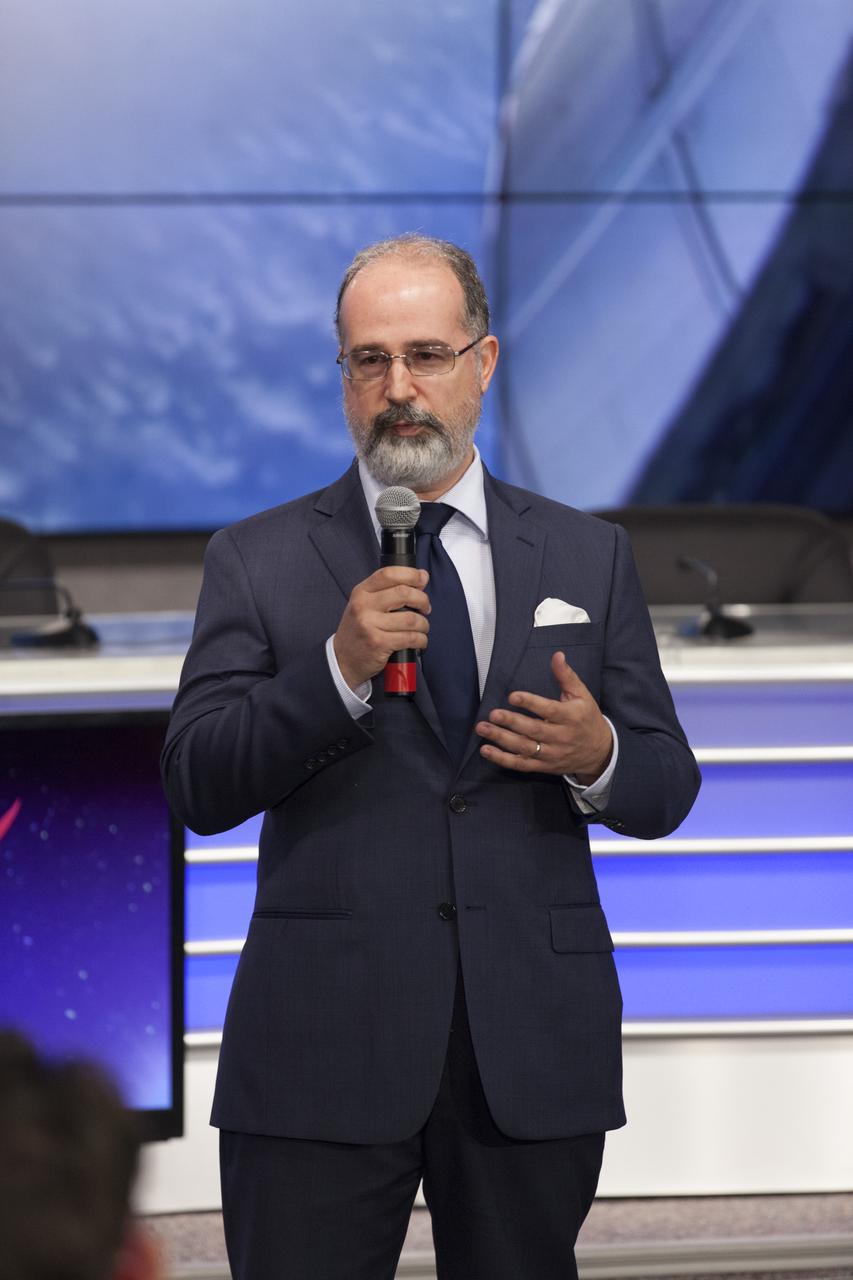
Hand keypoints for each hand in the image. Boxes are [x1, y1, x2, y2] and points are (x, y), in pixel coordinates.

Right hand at [334, 566, 430, 689]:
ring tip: (422, 628)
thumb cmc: (358, 631)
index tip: (422, 579)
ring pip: (411, 618)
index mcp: (361, 592)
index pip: (389, 574)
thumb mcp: (364, 605)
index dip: (411, 574)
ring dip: (423, 624)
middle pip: (404, 593)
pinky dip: (421, 640)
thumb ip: (387, 591)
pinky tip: (419, 641)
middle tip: (425, 608)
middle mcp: (363, 606)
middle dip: (422, 600)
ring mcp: (370, 625)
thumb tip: (421, 578)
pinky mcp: (379, 643)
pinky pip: (410, 638)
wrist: (343, 660)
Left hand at [476, 651, 612, 782]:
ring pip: (525, 748)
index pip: (549, 710)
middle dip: (511, 722)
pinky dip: (503, 759)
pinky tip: (486, 750)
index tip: (513, 696)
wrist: (599, 751)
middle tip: (493, 714)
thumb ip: (566, 676)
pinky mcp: (544, 766)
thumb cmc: (586, 718)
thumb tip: (557, 655)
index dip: (530, 703)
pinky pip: (521, 764)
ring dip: (501, 739)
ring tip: (483, 729)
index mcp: (571, 717)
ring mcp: (552, 754)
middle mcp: (561, 737)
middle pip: (533, 730)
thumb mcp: (582, 695)